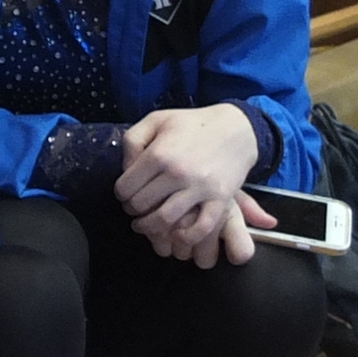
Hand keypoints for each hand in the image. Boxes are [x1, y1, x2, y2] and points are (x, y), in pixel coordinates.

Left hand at [118, 105, 259, 258]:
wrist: (236, 128)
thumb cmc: (192, 124)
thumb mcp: (156, 120)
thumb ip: (133, 141)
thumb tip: (125, 170)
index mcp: (159, 154)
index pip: (125, 188)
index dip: (121, 194)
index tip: (126, 194)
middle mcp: (178, 173)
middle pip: (141, 205)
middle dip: (132, 210)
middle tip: (135, 209)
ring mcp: (200, 188)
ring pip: (164, 220)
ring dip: (150, 227)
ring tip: (146, 225)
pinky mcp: (220, 199)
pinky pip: (201, 227)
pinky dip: (186, 236)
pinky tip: (177, 233)